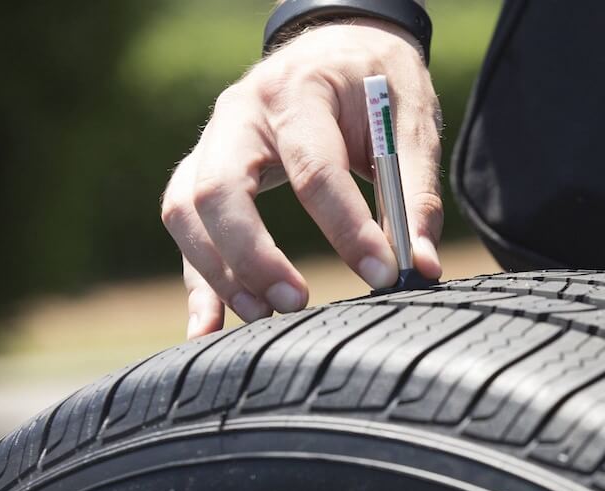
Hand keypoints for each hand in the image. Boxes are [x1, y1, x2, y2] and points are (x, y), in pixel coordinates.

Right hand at [161, 18, 442, 338]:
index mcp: (300, 92)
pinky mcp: (204, 169)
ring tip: (263, 316)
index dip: (347, 228)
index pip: (314, 168)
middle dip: (254, 255)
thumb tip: (418, 266)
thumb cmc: (378, 84)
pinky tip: (209, 330)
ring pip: (187, 209)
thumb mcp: (410, 123)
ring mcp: (213, 140)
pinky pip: (185, 228)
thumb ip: (415, 194)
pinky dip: (197, 281)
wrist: (340, 45)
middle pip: (222, 188)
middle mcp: (241, 113)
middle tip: (298, 303)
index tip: (382, 274)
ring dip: (218, 271)